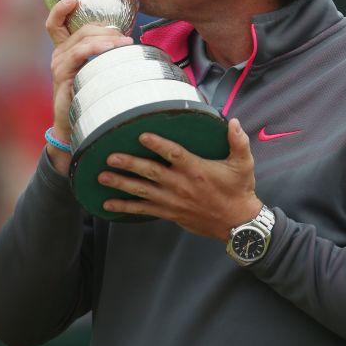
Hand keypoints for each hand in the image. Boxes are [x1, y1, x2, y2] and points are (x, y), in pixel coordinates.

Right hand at [46, 0, 133, 140]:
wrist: (74, 125)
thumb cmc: (88, 96)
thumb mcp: (95, 71)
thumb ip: (103, 54)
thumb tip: (126, 40)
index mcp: (64, 50)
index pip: (56, 24)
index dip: (61, 9)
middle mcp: (58, 54)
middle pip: (81, 30)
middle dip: (106, 29)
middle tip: (127, 38)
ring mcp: (59, 65)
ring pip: (83, 40)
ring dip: (107, 39)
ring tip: (126, 44)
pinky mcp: (63, 76)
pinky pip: (79, 55)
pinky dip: (96, 48)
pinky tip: (110, 49)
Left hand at [99, 118, 261, 241]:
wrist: (237, 223)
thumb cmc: (239, 190)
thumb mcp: (244, 164)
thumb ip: (238, 141)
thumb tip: (233, 122)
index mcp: (196, 170)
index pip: (174, 154)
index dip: (158, 144)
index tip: (142, 136)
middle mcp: (181, 185)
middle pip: (150, 172)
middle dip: (129, 164)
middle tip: (110, 157)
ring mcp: (173, 200)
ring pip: (142, 191)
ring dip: (121, 184)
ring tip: (102, 177)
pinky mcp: (170, 213)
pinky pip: (144, 210)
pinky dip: (125, 207)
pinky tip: (109, 204)